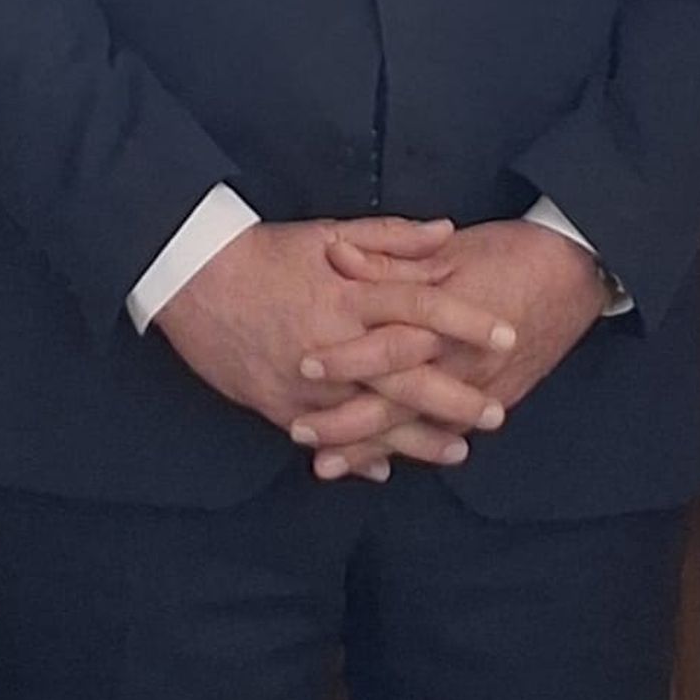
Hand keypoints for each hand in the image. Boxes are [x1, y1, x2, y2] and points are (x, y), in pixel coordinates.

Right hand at [154, 215, 505, 480]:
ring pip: (371, 418)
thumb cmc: (265, 252)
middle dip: (454, 397)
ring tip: (458, 450)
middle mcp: (332, 344)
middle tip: (496, 411)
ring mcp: (305, 383)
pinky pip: (326, 437)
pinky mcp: (279, 406)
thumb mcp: (329, 232)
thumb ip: (392, 237)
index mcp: (349, 296)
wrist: (192, 280)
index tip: (507, 334)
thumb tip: (447, 233)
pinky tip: (388, 468)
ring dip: (417, 438)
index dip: (467, 321)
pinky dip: (358, 455)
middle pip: (405, 375)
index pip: (421, 307)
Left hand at [297, 218, 603, 477]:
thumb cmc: (510, 252)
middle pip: (395, 404)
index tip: (302, 367)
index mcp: (444, 320)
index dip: (344, 360)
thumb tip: (336, 254)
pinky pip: (448, 435)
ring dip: (373, 449)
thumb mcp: (448, 249)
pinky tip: (384, 463)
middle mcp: (461, 364)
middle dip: (346, 423)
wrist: (576, 271)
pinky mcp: (499, 400)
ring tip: (328, 463)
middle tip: (299, 431)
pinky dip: (413, 451)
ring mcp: (482, 390)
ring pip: (419, 431)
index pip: (385, 347)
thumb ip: (390, 256)